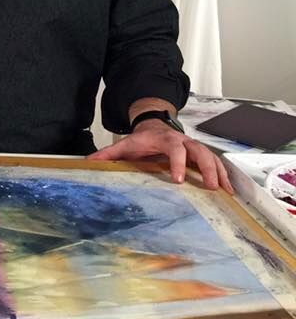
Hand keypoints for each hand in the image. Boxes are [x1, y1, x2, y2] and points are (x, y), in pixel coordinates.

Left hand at [89, 120, 233, 192]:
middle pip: (200, 152)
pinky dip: (224, 175)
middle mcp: (184, 142)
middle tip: (211, 187)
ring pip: (212, 157)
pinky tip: (229, 191)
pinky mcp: (201, 155)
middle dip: (206, 169)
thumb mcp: (125, 144)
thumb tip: (89, 162)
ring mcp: (194, 147)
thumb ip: (109, 154)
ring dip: (220, 173)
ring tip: (225, 192)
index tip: (177, 180)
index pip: (175, 150)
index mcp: (166, 140)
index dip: (177, 164)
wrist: (153, 126)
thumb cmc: (141, 140)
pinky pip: (216, 163)